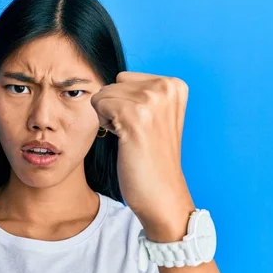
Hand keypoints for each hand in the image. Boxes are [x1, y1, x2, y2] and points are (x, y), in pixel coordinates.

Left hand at [91, 71, 194, 240]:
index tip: (143, 127)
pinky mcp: (135, 115)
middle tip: (135, 134)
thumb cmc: (153, 158)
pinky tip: (124, 141)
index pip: (124, 78)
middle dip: (115, 109)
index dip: (124, 104)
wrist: (162, 194)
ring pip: (103, 94)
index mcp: (174, 85)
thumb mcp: (156, 116)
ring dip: (109, 119)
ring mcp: (152, 100)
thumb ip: (141, 93)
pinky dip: (105, 125)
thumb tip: (113, 79)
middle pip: (112, 84)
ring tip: (131, 138)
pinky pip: (98, 104)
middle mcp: (166, 87)